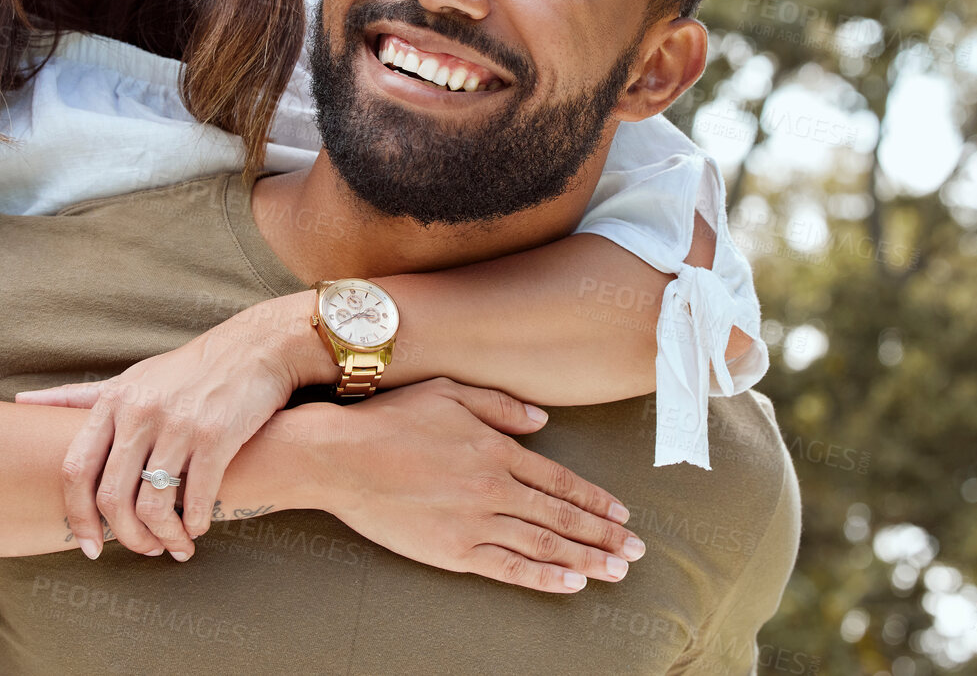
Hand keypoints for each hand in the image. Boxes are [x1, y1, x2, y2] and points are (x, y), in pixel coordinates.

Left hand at [13, 299, 312, 560]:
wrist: (252, 349)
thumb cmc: (186, 371)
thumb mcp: (129, 377)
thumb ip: (78, 398)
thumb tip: (21, 402)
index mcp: (114, 401)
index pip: (74, 469)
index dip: (76, 516)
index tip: (90, 545)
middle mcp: (140, 412)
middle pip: (111, 497)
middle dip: (125, 537)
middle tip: (144, 550)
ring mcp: (178, 424)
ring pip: (153, 505)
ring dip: (163, 538)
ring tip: (176, 546)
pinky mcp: (216, 436)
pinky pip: (196, 499)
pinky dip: (195, 525)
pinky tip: (199, 528)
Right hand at [305, 378, 644, 591]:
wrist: (340, 456)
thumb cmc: (390, 420)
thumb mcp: (447, 392)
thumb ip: (498, 405)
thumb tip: (542, 421)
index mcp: (495, 449)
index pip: (559, 479)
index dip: (595, 498)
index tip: (621, 512)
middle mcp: (493, 487)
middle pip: (561, 515)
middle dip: (603, 534)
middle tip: (636, 550)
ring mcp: (474, 522)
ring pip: (543, 544)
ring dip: (586, 559)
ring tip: (617, 571)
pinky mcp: (451, 550)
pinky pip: (507, 568)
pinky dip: (542, 577)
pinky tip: (570, 583)